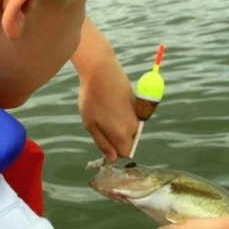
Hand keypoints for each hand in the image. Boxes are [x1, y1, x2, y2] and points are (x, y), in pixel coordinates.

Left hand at [71, 17, 137, 160]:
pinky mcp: (138, 104)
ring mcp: (138, 115)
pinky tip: (110, 101)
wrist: (102, 70)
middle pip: (128, 141)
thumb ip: (102, 144)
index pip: (125, 153)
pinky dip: (121, 113)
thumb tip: (112, 158)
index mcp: (122, 134)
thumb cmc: (93, 98)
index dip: (113, 149)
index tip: (103, 137)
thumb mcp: (90, 124)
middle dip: (116, 137)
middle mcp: (135, 126)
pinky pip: (130, 117)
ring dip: (118, 124)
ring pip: (129, 129)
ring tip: (104, 109)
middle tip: (100, 121)